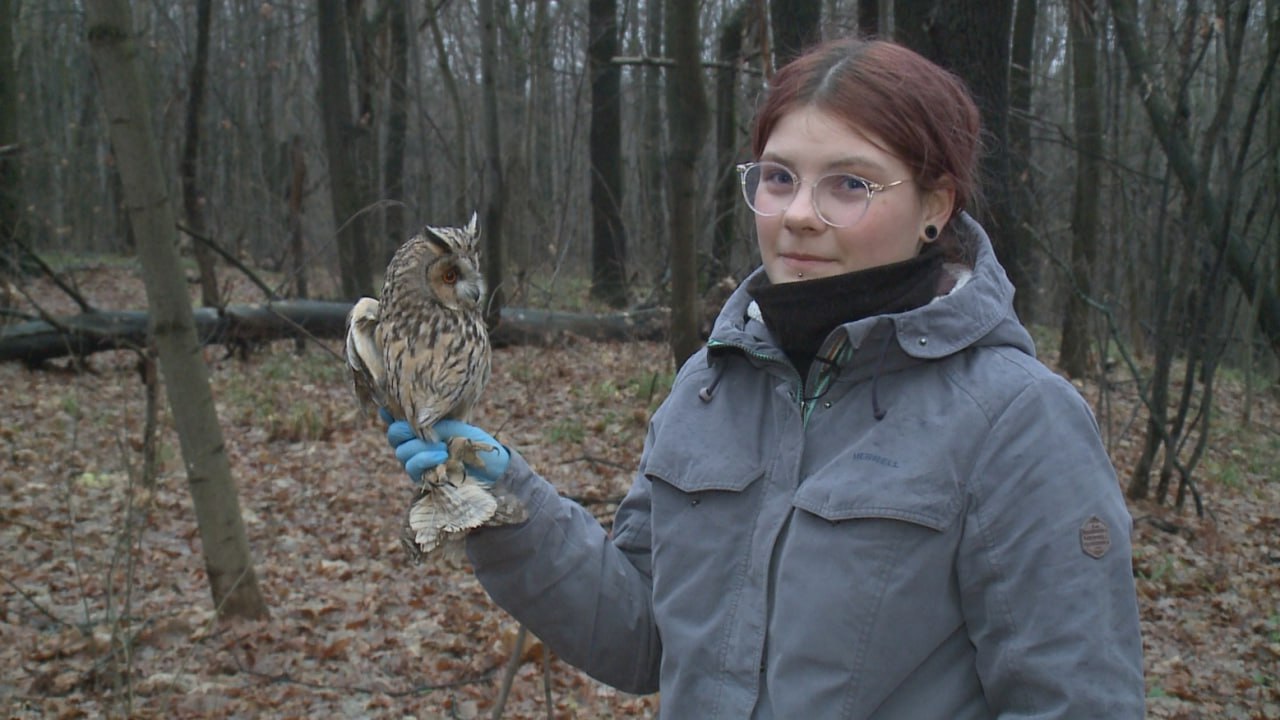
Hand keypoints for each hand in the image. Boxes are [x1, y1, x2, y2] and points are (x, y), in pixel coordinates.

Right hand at [382, 410, 508, 485]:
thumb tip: (412, 411)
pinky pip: (412, 467)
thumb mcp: (453, 423)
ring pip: (402, 452)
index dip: (389, 412)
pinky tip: (442, 455)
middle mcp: (412, 443)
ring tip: (443, 445)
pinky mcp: (421, 477)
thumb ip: (431, 418)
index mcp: (418, 426)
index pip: (395, 418)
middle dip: (406, 430)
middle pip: (393, 435)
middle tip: (425, 428)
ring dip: (421, 446)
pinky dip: (425, 459)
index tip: (389, 408)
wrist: (488, 464)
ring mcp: (415, 461)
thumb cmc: (472, 440)